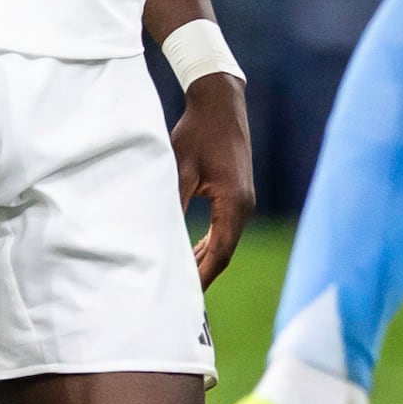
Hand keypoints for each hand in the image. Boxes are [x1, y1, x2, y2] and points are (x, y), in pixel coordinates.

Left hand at [170, 74, 254, 285]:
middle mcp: (244, 205)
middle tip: (178, 298)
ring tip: (181, 281)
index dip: (201, 277)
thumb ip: (173, 206)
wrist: (220, 104)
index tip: (183, 299)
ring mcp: (244, 200)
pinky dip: (210, 244)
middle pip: (224, 251)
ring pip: (225, 241)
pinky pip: (226, 228)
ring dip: (205, 260)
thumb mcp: (179, 170)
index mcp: (234, 203)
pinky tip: (192, 252)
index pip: (220, 252)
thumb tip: (158, 240)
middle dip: (201, 274)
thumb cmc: (198, 133)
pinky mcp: (238, 194)